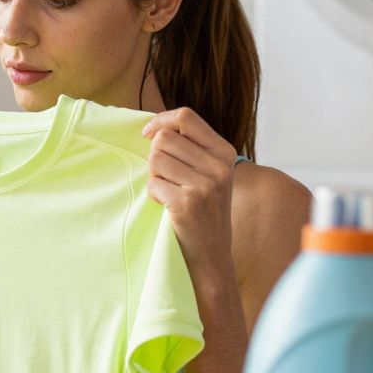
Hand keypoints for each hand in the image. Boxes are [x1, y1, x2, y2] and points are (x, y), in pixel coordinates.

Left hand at [141, 108, 237, 270]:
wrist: (212, 255)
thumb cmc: (204, 211)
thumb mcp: (210, 174)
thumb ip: (192, 148)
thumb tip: (155, 126)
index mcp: (224, 152)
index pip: (186, 117)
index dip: (160, 121)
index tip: (148, 135)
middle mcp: (218, 166)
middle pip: (164, 138)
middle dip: (155, 156)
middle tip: (165, 177)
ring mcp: (204, 185)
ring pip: (155, 159)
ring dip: (154, 175)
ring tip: (168, 191)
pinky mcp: (187, 203)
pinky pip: (152, 183)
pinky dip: (153, 194)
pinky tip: (166, 205)